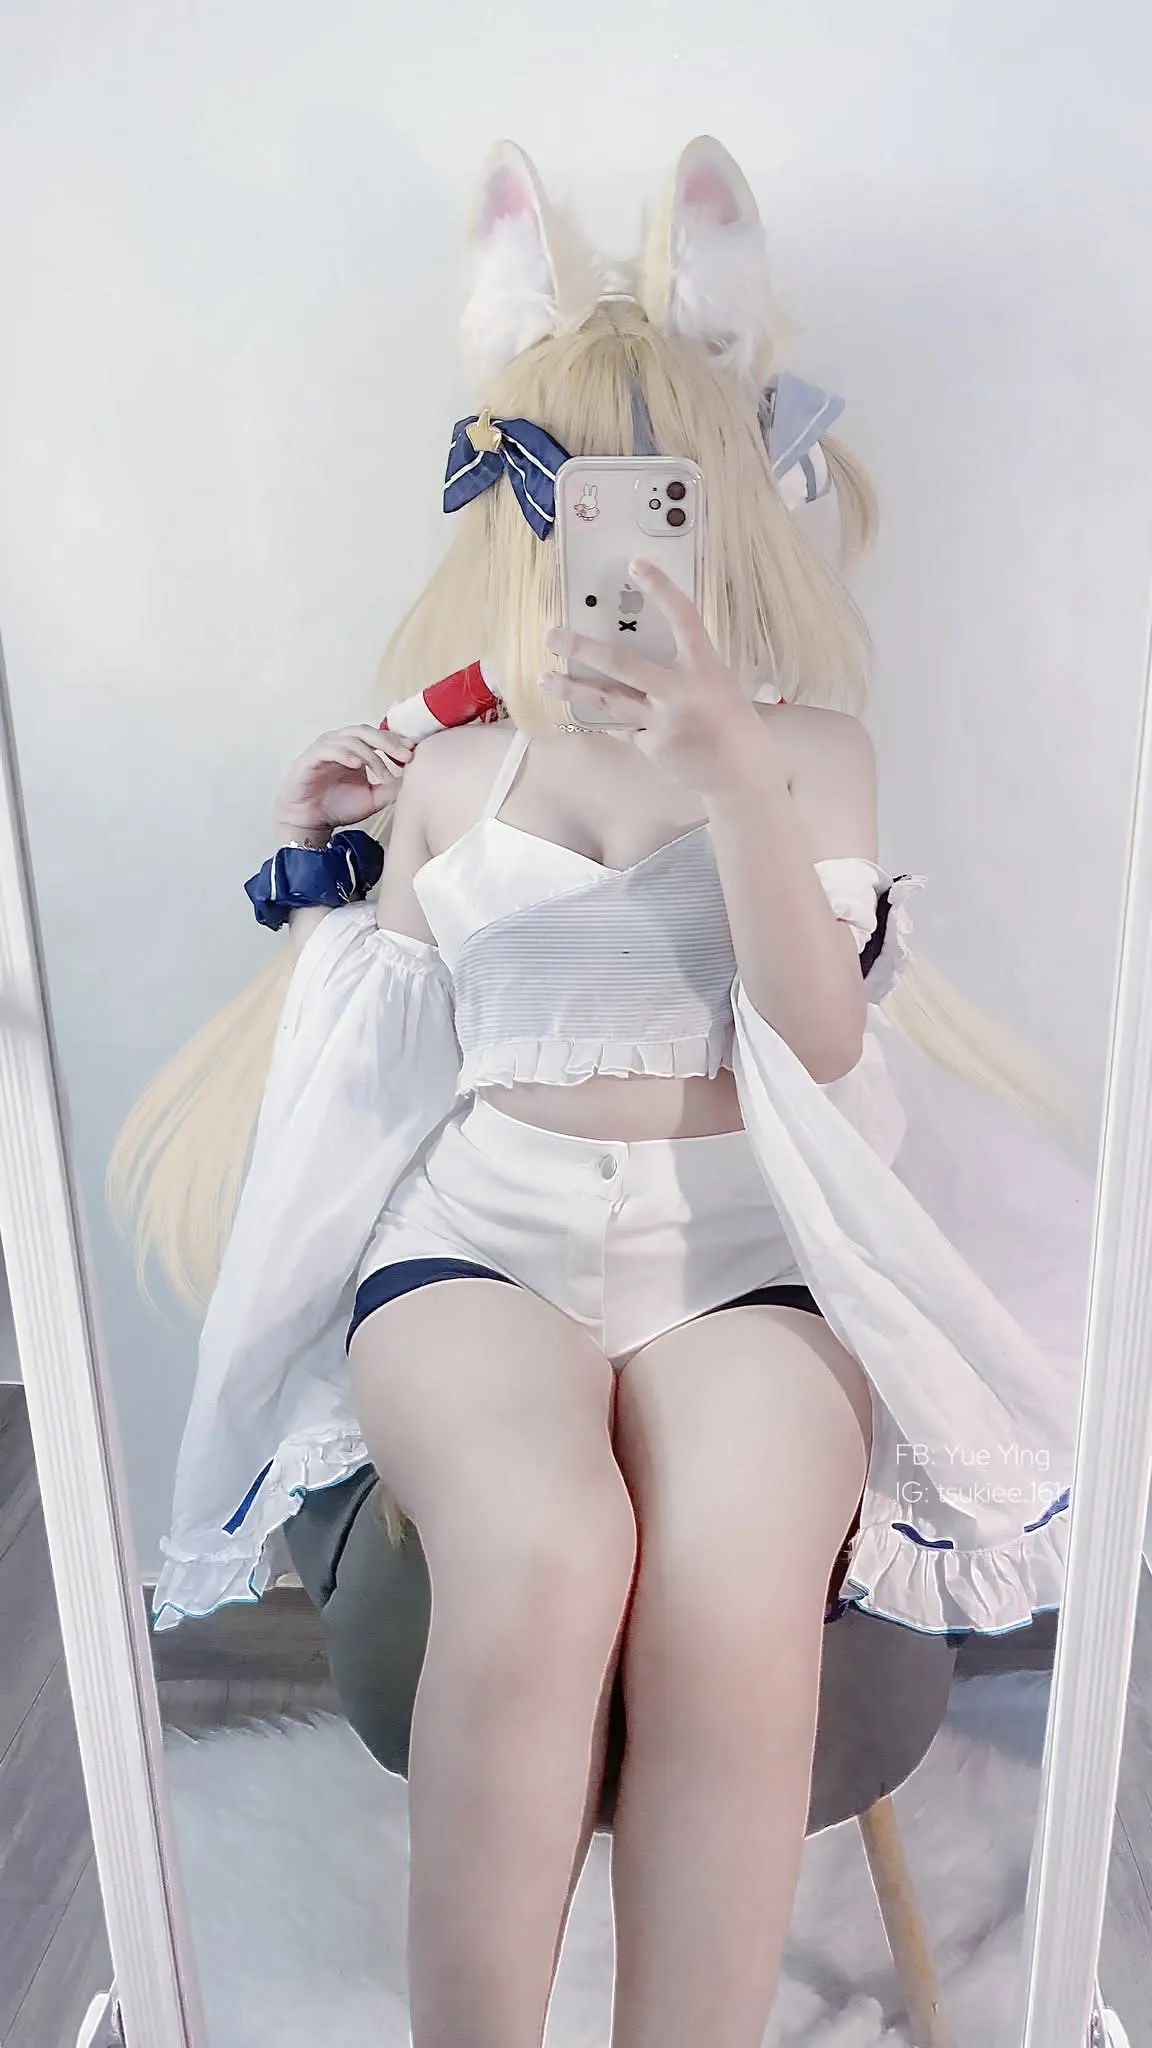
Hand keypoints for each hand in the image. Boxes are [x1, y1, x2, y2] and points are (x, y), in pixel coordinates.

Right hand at [273, 724, 413, 831]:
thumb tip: (414, 779)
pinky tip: (357, 764)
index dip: (396, 740)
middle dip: (388, 742)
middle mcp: (340, 744)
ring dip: (370, 755)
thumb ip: (391, 788)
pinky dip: (344, 754)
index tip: (413, 751)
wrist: (309, 822)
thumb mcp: (373, 799)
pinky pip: (328, 749)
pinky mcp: (309, 759)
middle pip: (366, 731)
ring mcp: (324, 749)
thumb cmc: (338, 807)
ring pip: (350, 739)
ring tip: (383, 773)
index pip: (378, 736)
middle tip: (405, 756)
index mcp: (355, 749)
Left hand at [539, 559, 767, 798]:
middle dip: (583, 649)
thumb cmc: (732, 720)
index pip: (683, 618)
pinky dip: (604, 718)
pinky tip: (582, 711)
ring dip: (572, 689)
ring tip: (545, 678)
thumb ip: (686, 664)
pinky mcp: (650, 745)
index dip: (661, 589)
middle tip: (552, 635)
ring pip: (607, 701)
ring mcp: (661, 721)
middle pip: (622, 665)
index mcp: (704, 668)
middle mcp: (679, 692)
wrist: (741, 774)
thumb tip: (644, 643)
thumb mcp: (717, 681)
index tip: (637, 564)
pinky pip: (619, 727)